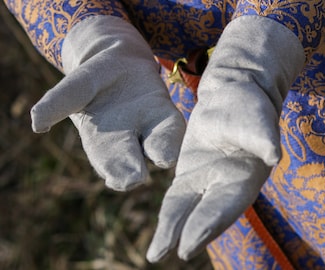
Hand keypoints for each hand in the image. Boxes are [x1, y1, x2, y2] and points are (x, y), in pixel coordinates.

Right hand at [31, 16, 185, 190]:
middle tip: (136, 177)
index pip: (108, 160)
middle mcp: (129, 141)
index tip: (119, 178)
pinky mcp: (168, 114)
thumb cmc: (93, 80)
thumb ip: (59, 103)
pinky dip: (176, 136)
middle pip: (133, 160)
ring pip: (158, 146)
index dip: (113, 168)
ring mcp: (151, 129)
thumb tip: (36, 123)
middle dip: (133, 169)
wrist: (118, 62)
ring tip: (165, 156)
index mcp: (102, 142)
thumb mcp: (75, 88)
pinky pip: (174, 128)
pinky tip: (183, 140)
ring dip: (161, 152)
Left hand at [147, 15, 304, 261]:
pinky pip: (178, 197)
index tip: (188, 244)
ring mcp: (206, 181)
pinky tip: (159, 231)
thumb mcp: (255, 118)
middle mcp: (225, 186)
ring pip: (188, 209)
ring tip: (155, 254)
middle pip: (204, 215)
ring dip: (173, 230)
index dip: (208, 225)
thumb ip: (262, 136)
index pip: (224, 206)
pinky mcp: (189, 172)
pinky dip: (169, 215)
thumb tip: (272, 154)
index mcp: (244, 177)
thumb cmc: (247, 105)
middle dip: (187, 234)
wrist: (231, 95)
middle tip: (165, 254)